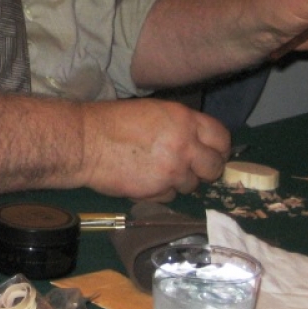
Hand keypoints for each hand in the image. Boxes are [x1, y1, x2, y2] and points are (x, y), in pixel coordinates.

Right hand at [79, 99, 230, 201]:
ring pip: (192, 185)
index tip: (211, 154)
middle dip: (204, 170)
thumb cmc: (113, 121)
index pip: (221, 137)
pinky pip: (171, 196)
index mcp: (184, 119)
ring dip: (178, 181)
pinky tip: (144, 179)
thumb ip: (179, 126)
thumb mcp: (152, 112)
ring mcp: (174, 169)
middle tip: (189, 168)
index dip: (218, 148)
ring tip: (155, 171)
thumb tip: (196, 141)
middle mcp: (185, 144)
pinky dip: (161, 191)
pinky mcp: (159, 189)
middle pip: (214, 167)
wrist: (86, 141)